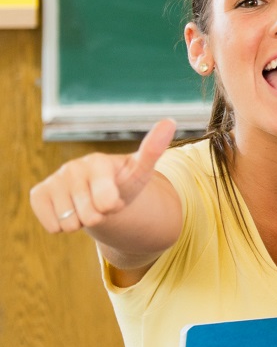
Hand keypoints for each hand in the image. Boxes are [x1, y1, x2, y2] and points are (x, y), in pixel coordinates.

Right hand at [29, 118, 175, 233]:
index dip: (114, 206)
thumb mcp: (141, 171)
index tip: (116, 196)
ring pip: (69, 223)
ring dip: (81, 222)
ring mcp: (53, 179)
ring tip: (87, 205)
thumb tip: (170, 120)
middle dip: (99, 216)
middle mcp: (72, 167)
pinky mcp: (38, 194)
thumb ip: (153, 150)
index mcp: (97, 161)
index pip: (107, 202)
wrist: (101, 194)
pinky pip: (52, 226)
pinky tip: (70, 210)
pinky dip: (63, 226)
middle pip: (89, 216)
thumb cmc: (123, 183)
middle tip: (101, 203)